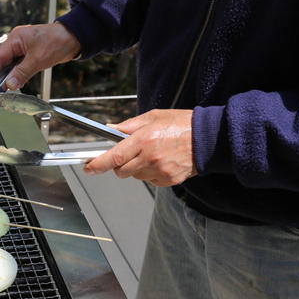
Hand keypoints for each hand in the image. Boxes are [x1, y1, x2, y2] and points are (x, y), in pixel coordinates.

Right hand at [0, 23, 81, 90]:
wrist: (74, 38)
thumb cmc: (57, 41)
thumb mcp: (38, 59)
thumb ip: (22, 72)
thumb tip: (10, 84)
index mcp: (16, 38)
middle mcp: (17, 41)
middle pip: (3, 60)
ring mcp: (23, 47)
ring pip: (11, 63)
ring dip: (9, 75)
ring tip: (4, 87)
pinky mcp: (30, 53)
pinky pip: (19, 64)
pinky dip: (18, 73)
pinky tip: (18, 81)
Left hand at [83, 109, 197, 186]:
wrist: (210, 138)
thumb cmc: (181, 124)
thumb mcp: (153, 117)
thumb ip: (129, 126)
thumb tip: (110, 129)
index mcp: (144, 140)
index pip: (115, 157)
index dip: (98, 164)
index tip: (88, 168)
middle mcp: (150, 158)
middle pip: (121, 170)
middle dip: (119, 164)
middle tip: (130, 152)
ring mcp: (160, 171)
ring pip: (135, 176)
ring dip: (136, 168)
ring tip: (152, 153)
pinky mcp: (169, 180)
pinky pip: (149, 180)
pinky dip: (150, 173)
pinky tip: (161, 161)